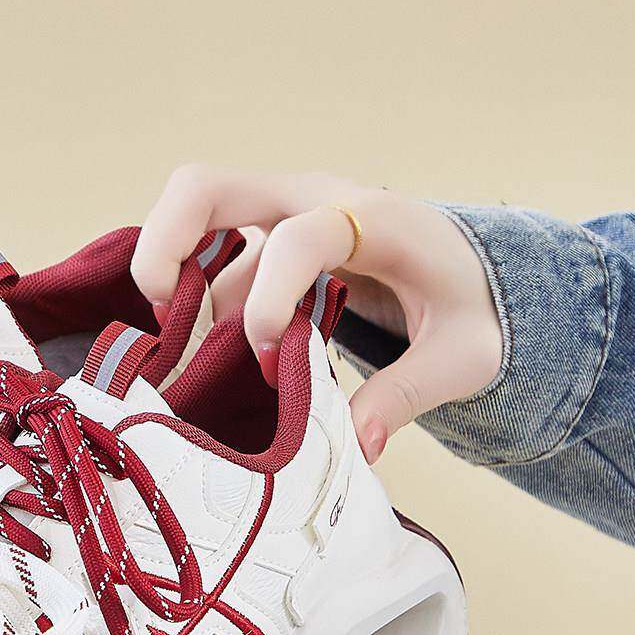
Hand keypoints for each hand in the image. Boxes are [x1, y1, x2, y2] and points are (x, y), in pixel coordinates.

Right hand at [130, 168, 503, 462]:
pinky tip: (197, 342)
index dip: (270, 306)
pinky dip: (184, 289)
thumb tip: (356, 446)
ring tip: (203, 361)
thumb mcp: (462, 357)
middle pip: (203, 188)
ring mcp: (279, 210)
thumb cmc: (469, 306)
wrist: (473, 266)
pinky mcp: (262, 234)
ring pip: (193, 224)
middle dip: (161, 249)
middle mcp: (312, 197)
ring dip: (182, 293)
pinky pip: (203, 248)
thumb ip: (407, 395)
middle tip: (162, 321)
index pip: (298, 240)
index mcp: (371, 218)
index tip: (275, 364)